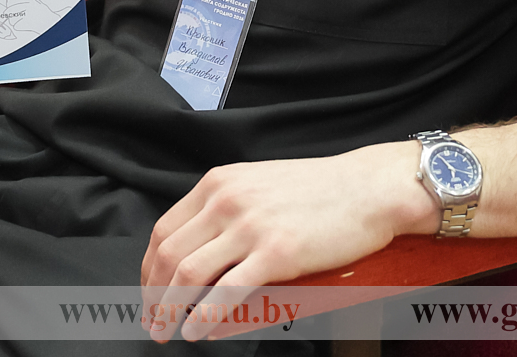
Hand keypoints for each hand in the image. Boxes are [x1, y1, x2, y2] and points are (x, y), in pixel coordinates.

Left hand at [140, 143, 433, 342]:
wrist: (369, 188)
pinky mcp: (276, 252)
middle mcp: (227, 200)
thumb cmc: (322, 190)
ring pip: (188, 275)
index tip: (147, 293)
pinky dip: (203, 318)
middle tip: (152, 322)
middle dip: (152, 296)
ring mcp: (250, 226)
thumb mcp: (259, 183)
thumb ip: (227, 207)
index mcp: (219, 183)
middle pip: (168, 255)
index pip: (163, 230)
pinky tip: (196, 332)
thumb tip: (200, 248)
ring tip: (167, 332)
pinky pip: (226, 292)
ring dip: (169, 310)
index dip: (148, 269)